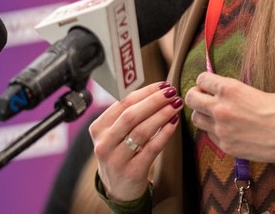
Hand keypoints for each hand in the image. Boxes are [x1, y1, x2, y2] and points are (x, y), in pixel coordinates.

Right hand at [89, 82, 183, 201]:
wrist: (117, 189)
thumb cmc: (121, 153)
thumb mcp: (115, 134)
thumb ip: (127, 114)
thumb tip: (157, 90)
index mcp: (98, 128)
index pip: (123, 103)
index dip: (145, 92)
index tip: (163, 85)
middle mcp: (104, 143)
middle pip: (131, 116)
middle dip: (154, 101)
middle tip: (172, 92)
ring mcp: (116, 159)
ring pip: (142, 131)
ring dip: (162, 115)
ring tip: (176, 105)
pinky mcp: (132, 172)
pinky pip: (152, 148)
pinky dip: (164, 133)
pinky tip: (174, 123)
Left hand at [184, 72, 274, 162]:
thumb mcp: (254, 91)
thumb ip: (232, 92)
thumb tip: (219, 92)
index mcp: (230, 89)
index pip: (201, 79)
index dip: (205, 82)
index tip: (208, 85)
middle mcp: (221, 108)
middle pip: (191, 99)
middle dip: (196, 96)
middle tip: (204, 98)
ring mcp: (221, 129)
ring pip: (196, 119)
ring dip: (203, 115)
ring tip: (216, 115)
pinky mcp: (226, 146)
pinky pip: (210, 136)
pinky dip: (215, 132)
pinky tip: (229, 130)